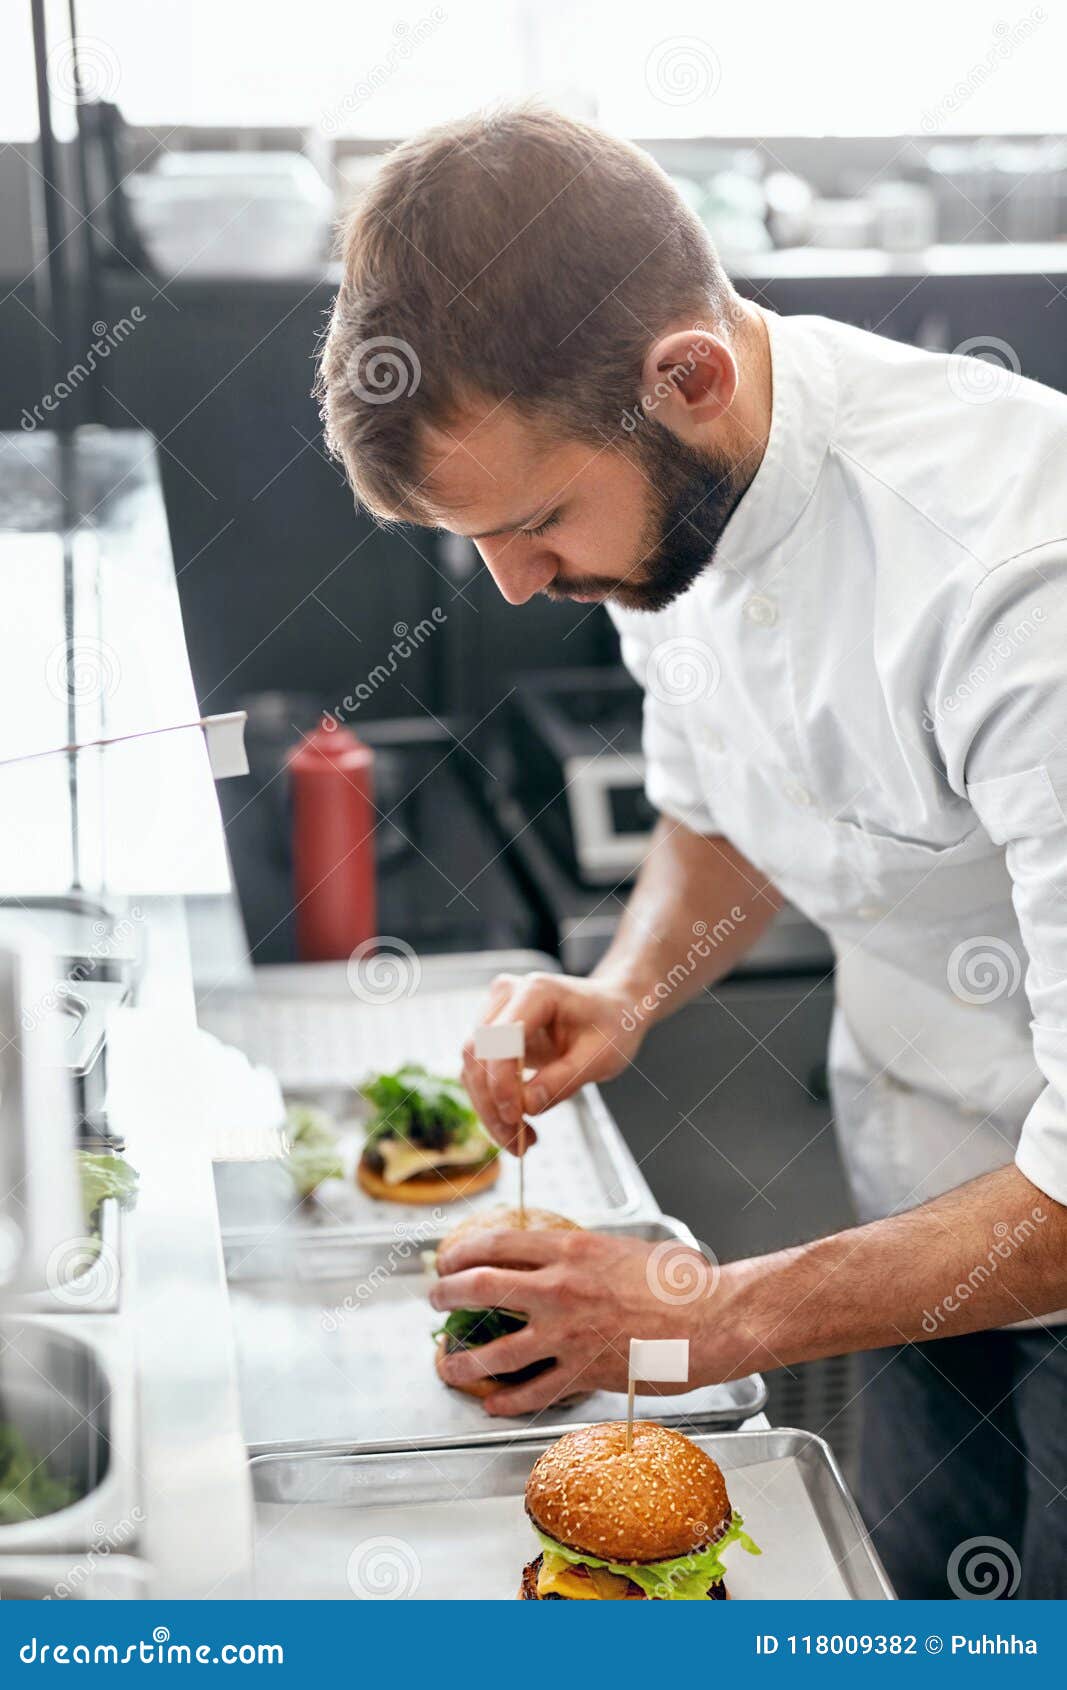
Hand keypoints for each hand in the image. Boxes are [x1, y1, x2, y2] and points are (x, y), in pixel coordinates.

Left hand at [429, 1225, 741, 1415]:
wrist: (712, 1319)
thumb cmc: (679, 1282)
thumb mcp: (622, 1249)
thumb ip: (584, 1254)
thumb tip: (561, 1257)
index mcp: (569, 1251)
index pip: (496, 1243)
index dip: (461, 1251)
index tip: (448, 1258)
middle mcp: (559, 1290)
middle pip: (480, 1288)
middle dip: (446, 1294)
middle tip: (435, 1300)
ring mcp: (568, 1335)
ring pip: (495, 1351)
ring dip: (463, 1360)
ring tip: (447, 1364)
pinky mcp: (583, 1373)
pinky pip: (532, 1391)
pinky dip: (506, 1401)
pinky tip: (493, 1404)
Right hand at [461, 970, 644, 1151]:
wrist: (612, 1008)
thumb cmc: (612, 1025)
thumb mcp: (601, 1056)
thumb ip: (564, 1079)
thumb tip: (527, 1106)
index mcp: (536, 991)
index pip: (501, 1038)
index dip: (502, 1081)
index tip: (518, 1118)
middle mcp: (506, 995)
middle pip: (478, 1054)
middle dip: (492, 1104)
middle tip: (518, 1144)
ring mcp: (495, 1011)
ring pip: (472, 1068)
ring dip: (489, 1110)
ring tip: (520, 1142)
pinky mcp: (492, 1033)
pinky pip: (480, 1073)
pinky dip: (492, 1104)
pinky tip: (516, 1127)